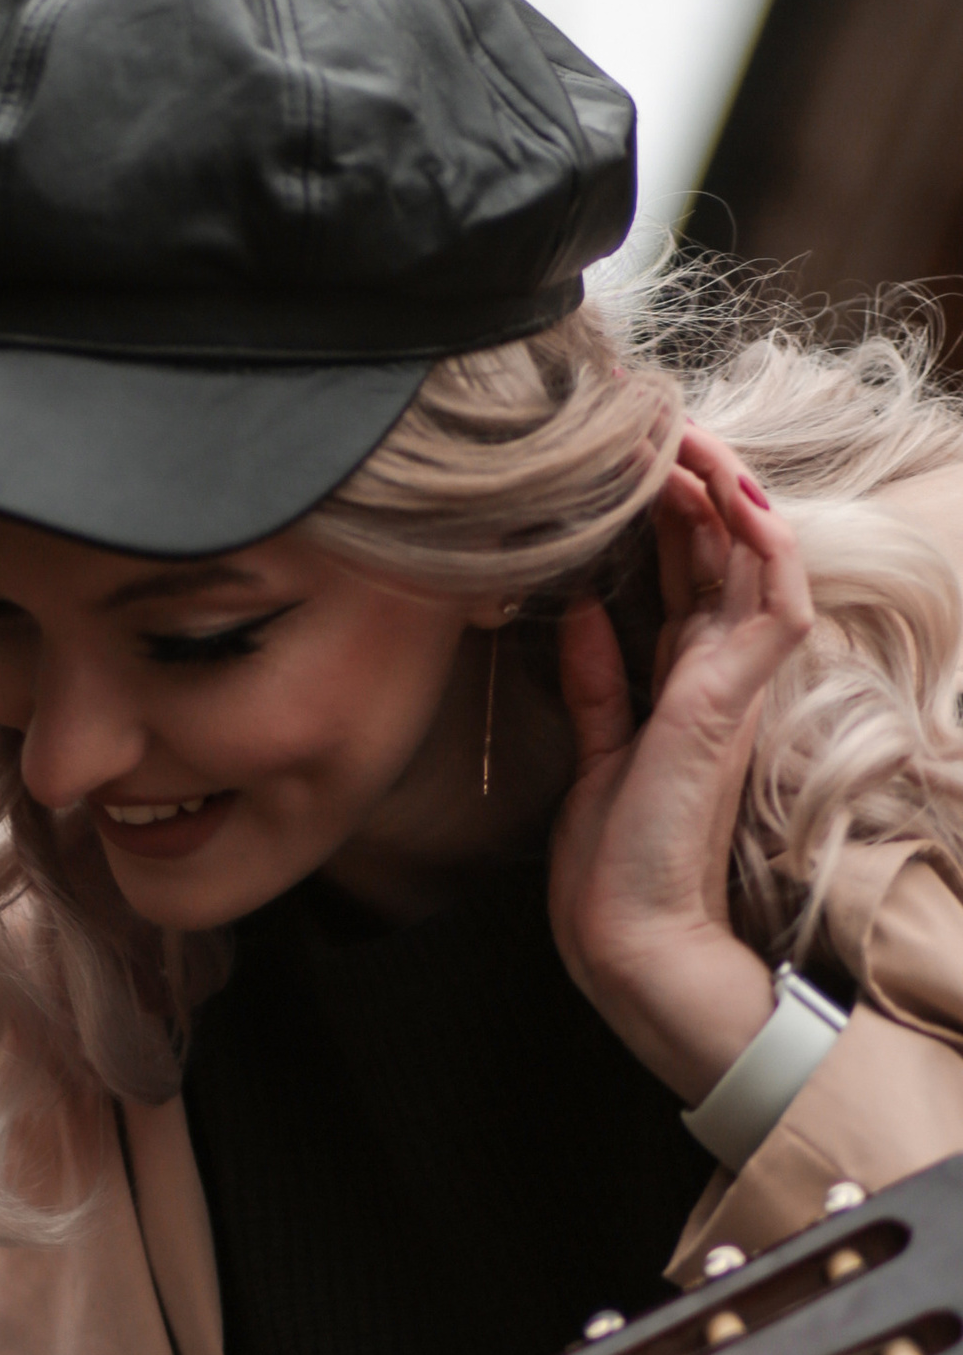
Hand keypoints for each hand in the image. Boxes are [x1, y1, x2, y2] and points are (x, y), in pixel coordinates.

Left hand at [549, 423, 812, 1103]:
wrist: (628, 940)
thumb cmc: (614, 868)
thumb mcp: (593, 754)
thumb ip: (596, 682)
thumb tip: (577, 609)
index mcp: (685, 684)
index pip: (685, 570)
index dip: (662, 507)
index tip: (623, 453)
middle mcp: (718, 673)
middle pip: (719, 547)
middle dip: (690, 475)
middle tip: (650, 414)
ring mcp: (734, 683)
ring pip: (754, 556)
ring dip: (726, 487)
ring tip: (687, 430)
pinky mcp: (732, 700)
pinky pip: (777, 601)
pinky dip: (762, 543)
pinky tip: (731, 493)